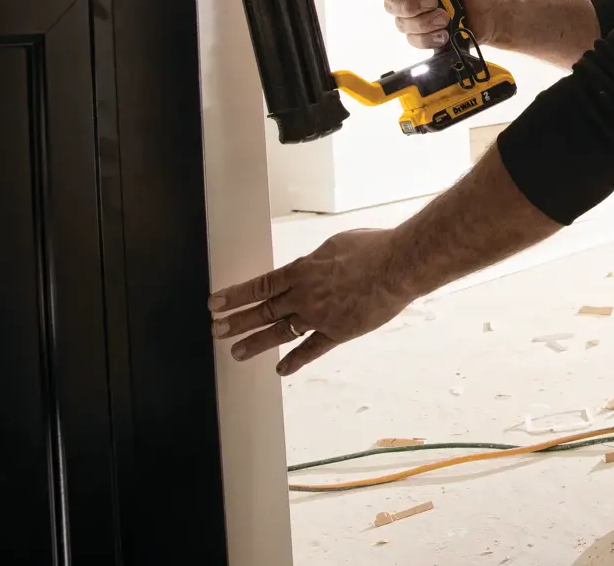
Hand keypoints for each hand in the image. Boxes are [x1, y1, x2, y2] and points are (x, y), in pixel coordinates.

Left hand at [208, 228, 413, 375]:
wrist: (397, 266)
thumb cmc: (372, 248)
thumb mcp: (336, 244)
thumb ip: (318, 260)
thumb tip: (311, 266)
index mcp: (302, 270)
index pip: (260, 286)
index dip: (236, 295)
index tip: (216, 303)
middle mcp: (304, 295)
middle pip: (264, 311)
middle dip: (237, 321)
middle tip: (217, 330)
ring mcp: (319, 316)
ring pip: (281, 331)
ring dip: (256, 342)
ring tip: (237, 352)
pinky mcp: (338, 332)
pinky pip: (312, 349)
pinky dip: (295, 360)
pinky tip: (281, 368)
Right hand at [374, 0, 508, 50]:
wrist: (494, 11)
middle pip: (390, 3)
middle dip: (411, 5)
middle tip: (434, 1)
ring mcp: (416, 15)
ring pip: (402, 23)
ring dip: (424, 22)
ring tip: (446, 16)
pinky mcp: (424, 34)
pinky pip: (414, 40)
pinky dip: (429, 38)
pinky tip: (444, 32)